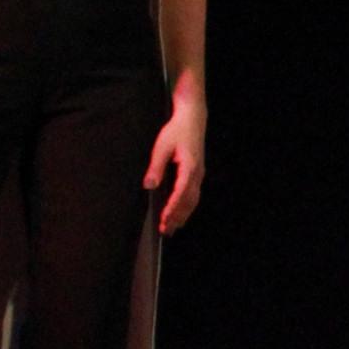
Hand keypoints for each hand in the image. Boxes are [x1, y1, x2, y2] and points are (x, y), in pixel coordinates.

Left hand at [144, 96, 206, 233]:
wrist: (193, 117)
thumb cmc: (177, 130)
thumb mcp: (162, 147)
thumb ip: (156, 168)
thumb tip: (149, 186)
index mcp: (189, 167)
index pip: (181, 193)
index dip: (172, 208)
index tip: (164, 220)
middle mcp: (197, 173)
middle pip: (189, 201)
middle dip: (178, 217)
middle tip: (167, 231)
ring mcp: (199, 173)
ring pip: (194, 199)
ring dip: (183, 214)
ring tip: (173, 227)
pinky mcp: (197, 172)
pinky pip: (194, 193)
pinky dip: (187, 206)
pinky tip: (181, 211)